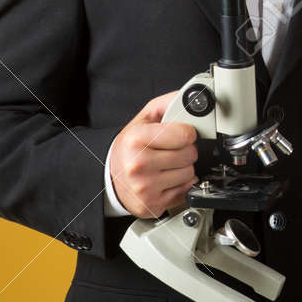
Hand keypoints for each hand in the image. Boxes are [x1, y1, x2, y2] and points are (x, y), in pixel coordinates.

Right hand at [110, 91, 198, 217]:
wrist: (110, 177)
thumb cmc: (130, 147)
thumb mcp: (143, 119)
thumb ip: (168, 104)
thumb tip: (191, 97)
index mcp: (136, 139)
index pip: (185, 134)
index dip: (187, 133)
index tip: (179, 134)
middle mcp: (138, 165)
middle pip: (190, 154)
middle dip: (186, 151)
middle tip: (171, 151)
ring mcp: (145, 187)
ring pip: (190, 173)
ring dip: (184, 169)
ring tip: (167, 165)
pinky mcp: (153, 204)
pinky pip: (186, 190)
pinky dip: (181, 185)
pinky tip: (166, 179)